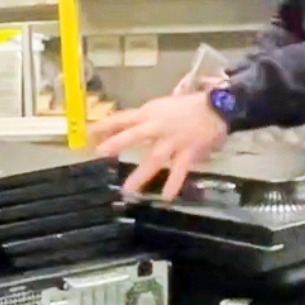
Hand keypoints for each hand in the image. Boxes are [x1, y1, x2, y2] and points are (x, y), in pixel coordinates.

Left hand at [90, 91, 228, 199]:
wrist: (218, 107)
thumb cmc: (186, 107)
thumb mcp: (160, 108)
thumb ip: (142, 120)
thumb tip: (120, 129)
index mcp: (150, 113)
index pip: (122, 118)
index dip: (104, 125)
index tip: (86, 134)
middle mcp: (159, 126)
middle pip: (135, 134)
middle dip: (117, 142)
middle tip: (99, 152)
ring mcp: (174, 141)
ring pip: (155, 157)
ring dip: (141, 174)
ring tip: (127, 189)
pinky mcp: (188, 152)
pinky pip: (180, 170)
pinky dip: (174, 183)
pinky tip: (167, 197)